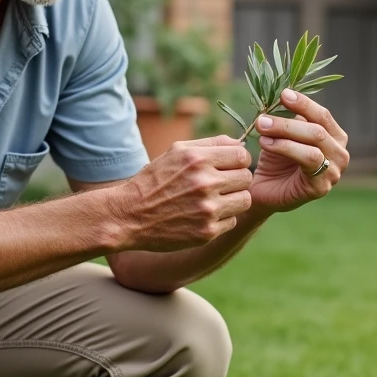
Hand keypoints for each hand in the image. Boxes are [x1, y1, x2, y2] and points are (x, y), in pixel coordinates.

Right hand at [108, 136, 253, 251]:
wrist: (130, 215)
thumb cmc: (155, 180)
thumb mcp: (176, 152)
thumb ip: (210, 144)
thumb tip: (241, 144)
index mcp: (197, 159)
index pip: (242, 156)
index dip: (239, 161)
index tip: (230, 166)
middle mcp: (204, 183)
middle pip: (246, 178)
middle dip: (236, 180)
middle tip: (221, 184)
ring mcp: (207, 209)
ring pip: (244, 200)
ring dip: (233, 199)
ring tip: (215, 199)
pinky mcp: (207, 232)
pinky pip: (232, 221)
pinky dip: (222, 218)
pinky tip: (203, 215)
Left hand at [251, 89, 349, 212]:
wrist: (264, 190)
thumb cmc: (275, 159)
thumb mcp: (284, 132)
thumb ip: (289, 115)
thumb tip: (284, 93)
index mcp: (335, 137)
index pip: (323, 115)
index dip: (304, 103)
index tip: (283, 94)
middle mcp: (340, 154)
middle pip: (317, 128)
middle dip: (287, 121)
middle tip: (262, 118)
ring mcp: (334, 172)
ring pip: (314, 142)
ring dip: (284, 132)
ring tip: (262, 128)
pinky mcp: (321, 187)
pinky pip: (308, 160)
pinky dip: (285, 147)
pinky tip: (266, 144)